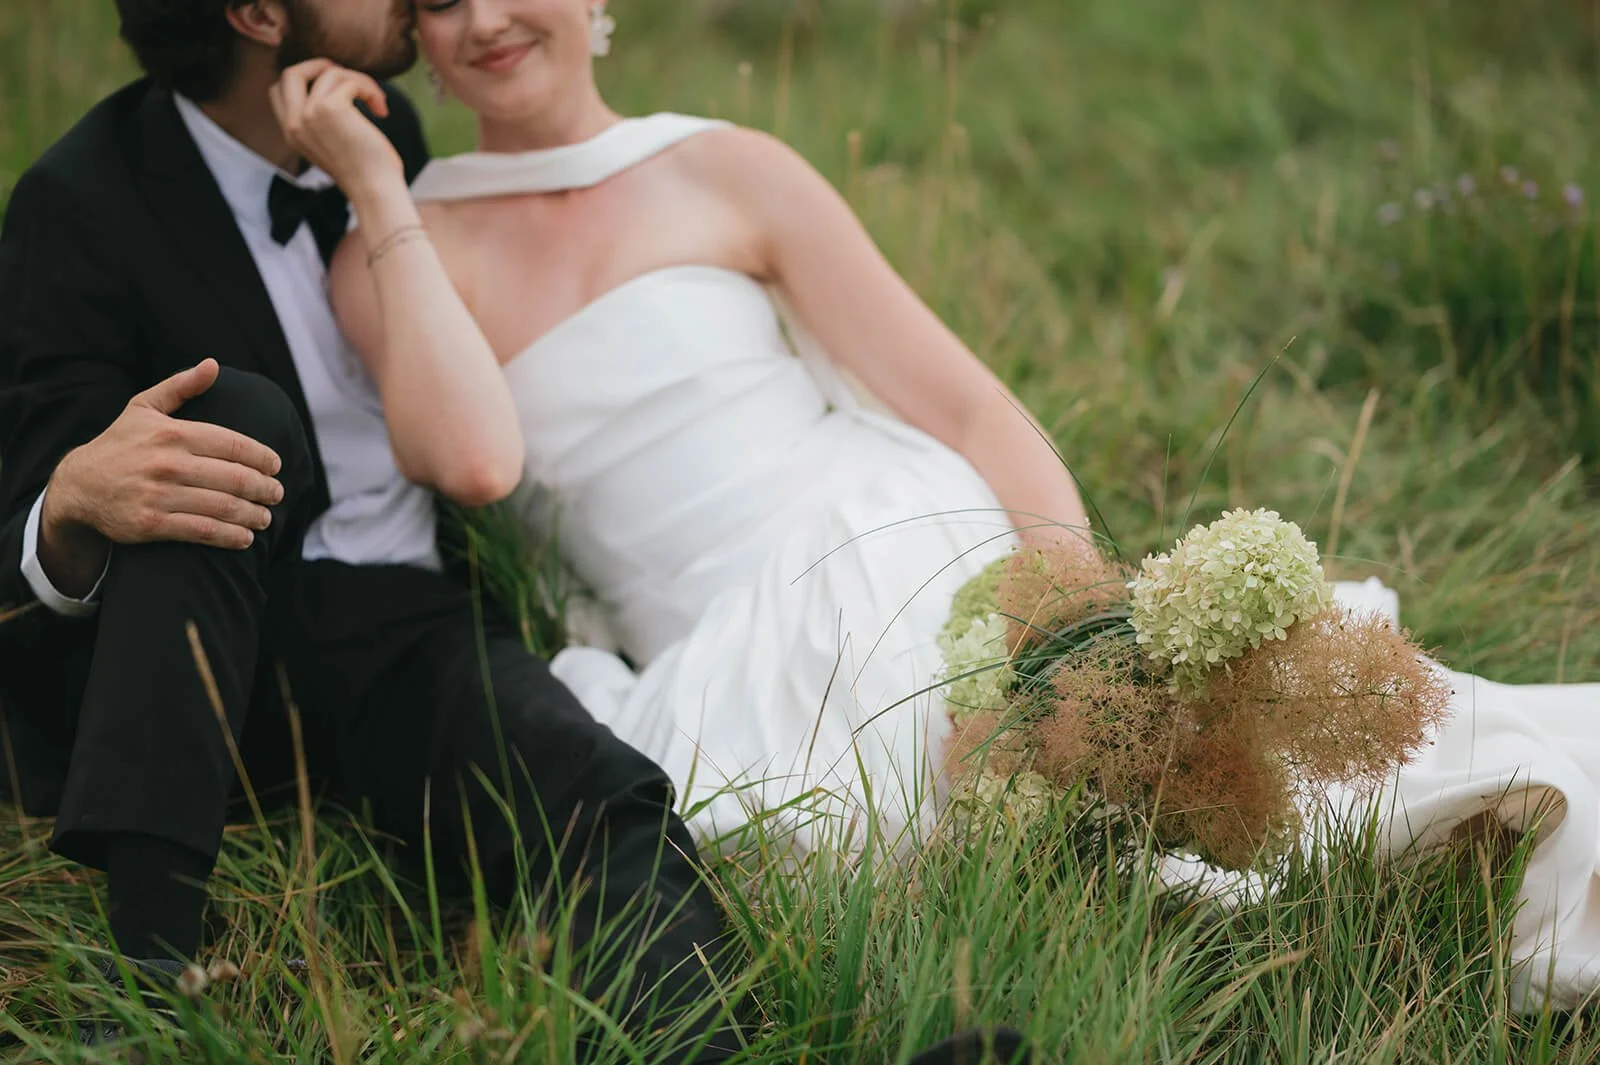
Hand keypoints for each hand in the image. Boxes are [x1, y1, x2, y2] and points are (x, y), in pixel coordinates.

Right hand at [39, 360, 286, 592]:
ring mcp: (159, 495)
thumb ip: (181, 386)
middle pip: (235, 478)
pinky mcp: (152, 524)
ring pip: (223, 506)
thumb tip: (212, 365)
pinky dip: (231, 536)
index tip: (276, 466)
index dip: (262, 457)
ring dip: (253, 514)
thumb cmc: (119, 443)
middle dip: (265, 488)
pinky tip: (245, 537)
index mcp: (172, 433)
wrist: (78, 486)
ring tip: (266, 517)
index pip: (233, 444)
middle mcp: (168, 463)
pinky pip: (203, 531)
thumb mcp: (144, 407)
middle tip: (277, 494)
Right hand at [270, 59, 403, 199]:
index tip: (334, 88)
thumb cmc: (365, 171)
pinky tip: (381, 110)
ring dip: (359, 81)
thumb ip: (322, 120)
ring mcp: (309, 114)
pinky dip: (370, 89)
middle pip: (291, 73)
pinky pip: (351, 81)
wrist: (375, 191)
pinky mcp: (330, 108)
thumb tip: (335, 81)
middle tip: (348, 79)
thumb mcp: (332, 143)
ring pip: (330, 73)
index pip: (279, 91)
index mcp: (292, 133)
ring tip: (377, 101)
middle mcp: (294, 123)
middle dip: (320, 66)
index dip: (305, 80)